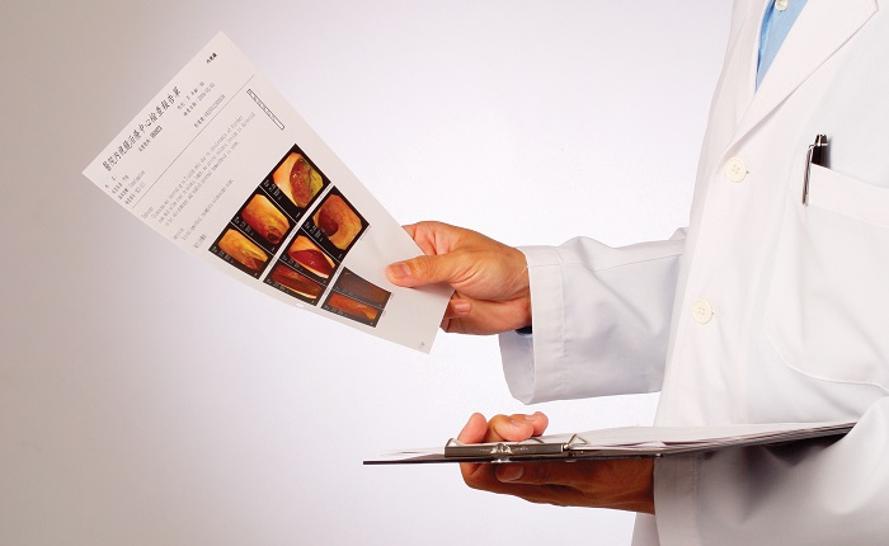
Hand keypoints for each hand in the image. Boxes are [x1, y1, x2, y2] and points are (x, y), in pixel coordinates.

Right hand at [386, 221, 530, 334]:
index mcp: (428, 240)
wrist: (528, 295)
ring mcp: (432, 290)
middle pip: (394, 274)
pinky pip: (422, 320)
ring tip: (409, 306)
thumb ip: (426, 269)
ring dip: (409, 305)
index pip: (394, 242)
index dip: (377, 250)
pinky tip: (446, 312)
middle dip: (386, 283)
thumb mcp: (461, 261)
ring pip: (405, 300)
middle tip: (373, 289)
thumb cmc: (500, 265)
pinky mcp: (440, 314)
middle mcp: (426, 265)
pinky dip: (428, 319)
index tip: (358, 260)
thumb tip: (392, 272)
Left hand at [458, 413, 654, 513]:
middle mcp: (528, 479)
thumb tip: (501, 468)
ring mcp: (537, 467)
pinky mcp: (548, 455)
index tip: (479, 422)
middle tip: (528, 425)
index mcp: (533, 488)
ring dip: (513, 424)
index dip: (468, 448)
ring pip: (503, 441)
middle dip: (498, 429)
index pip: (477, 475)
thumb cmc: (624, 478)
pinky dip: (527, 424)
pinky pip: (523, 438)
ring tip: (537, 423)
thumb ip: (543, 470)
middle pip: (487, 452)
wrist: (651, 477)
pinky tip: (542, 423)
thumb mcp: (586, 471)